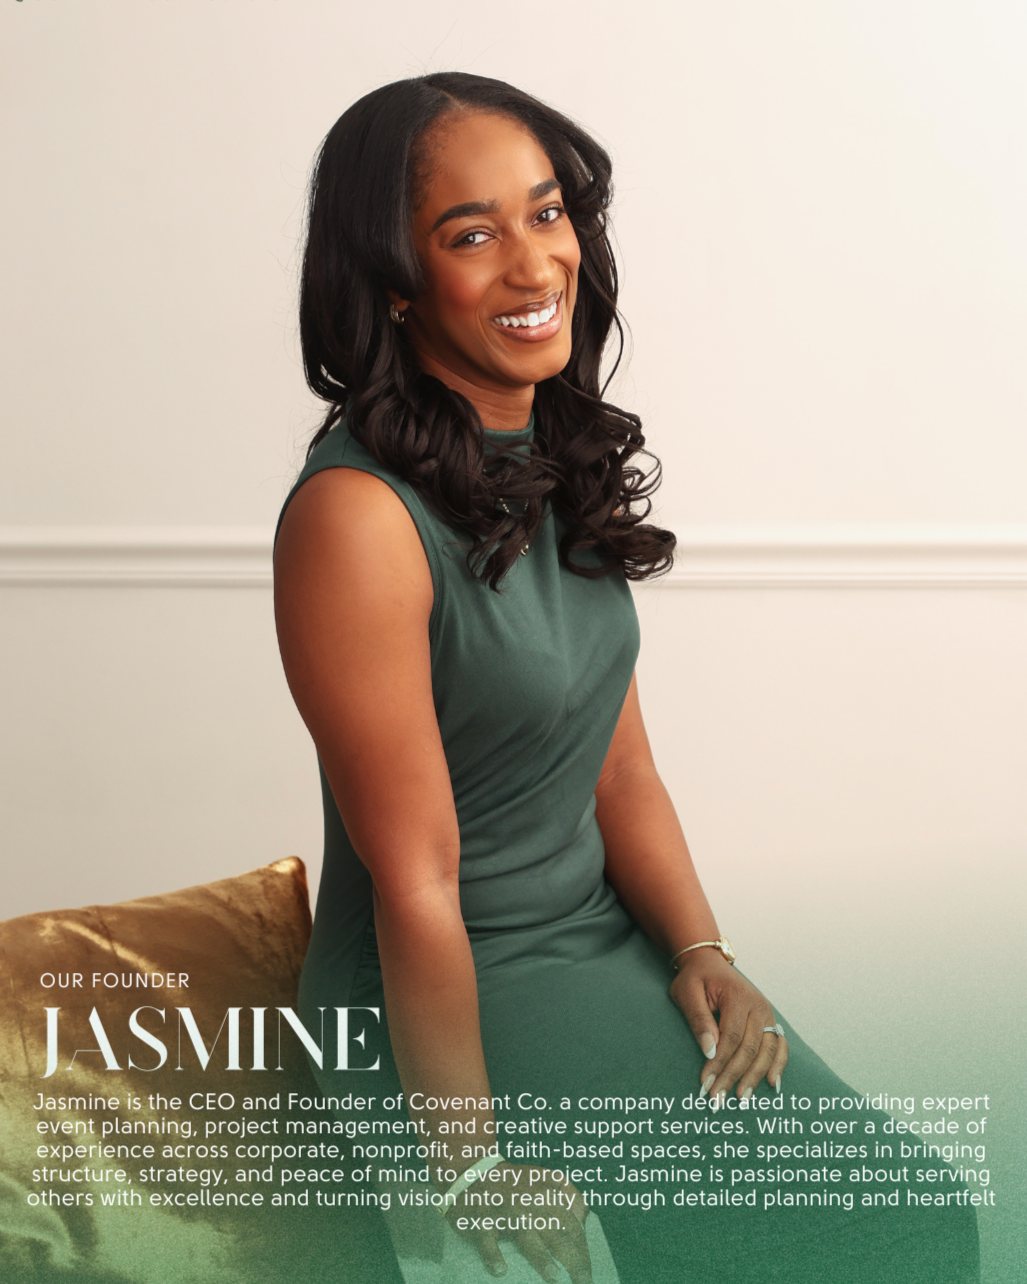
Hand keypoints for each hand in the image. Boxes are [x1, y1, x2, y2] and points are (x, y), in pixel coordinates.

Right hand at [445, 1162, 591, 1282]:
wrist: (469, 1171)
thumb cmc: (510, 1181)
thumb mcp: (541, 1176)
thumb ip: (565, 1191)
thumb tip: (585, 1213)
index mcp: (545, 1193)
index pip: (572, 1225)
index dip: (583, 1250)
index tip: (588, 1272)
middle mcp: (528, 1203)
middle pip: (556, 1234)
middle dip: (573, 1261)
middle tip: (584, 1283)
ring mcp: (504, 1212)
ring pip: (525, 1235)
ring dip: (541, 1257)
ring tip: (555, 1276)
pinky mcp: (481, 1222)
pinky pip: (487, 1241)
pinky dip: (493, 1255)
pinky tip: (500, 1270)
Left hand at [669, 949, 787, 1103]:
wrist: (709, 962)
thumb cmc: (695, 978)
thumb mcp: (687, 993)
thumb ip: (699, 1020)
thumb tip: (710, 1051)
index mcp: (738, 996)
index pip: (731, 1038)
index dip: (719, 1063)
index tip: (706, 1083)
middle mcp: (759, 1005)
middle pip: (750, 1049)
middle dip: (733, 1076)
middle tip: (717, 1099)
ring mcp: (767, 1013)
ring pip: (766, 1051)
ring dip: (754, 1077)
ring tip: (740, 1098)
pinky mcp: (769, 1021)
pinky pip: (779, 1046)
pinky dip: (778, 1065)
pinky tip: (772, 1084)